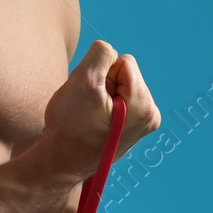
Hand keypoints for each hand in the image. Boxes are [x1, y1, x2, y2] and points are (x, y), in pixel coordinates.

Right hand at [43, 40, 160, 178]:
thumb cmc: (70, 125)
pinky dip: (105, 106)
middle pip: (126, 74)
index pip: (124, 62)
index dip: (102, 74)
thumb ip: (100, 54)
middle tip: (89, 109)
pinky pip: (119, 100)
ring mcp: (144, 124)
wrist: (62, 163)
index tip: (92, 98)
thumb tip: (110, 49)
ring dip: (103, 95)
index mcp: (144, 104)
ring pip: (121, 87)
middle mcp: (151, 115)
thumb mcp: (83, 81)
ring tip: (90, 117)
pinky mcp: (133, 128)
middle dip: (104, 84)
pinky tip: (94, 123)